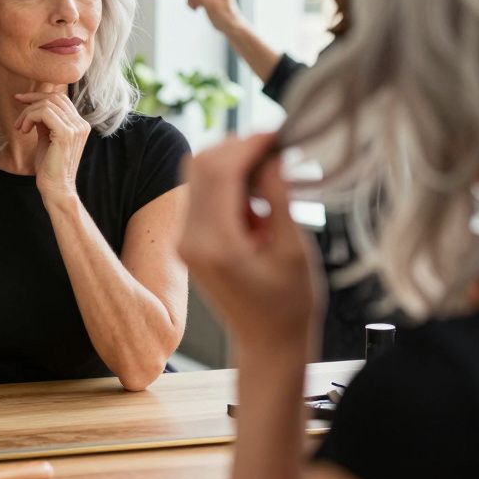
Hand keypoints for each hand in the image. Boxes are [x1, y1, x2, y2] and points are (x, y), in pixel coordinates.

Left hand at [13, 91, 90, 199]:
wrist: (56, 188)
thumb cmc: (50, 168)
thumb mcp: (47, 138)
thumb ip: (45, 122)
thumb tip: (34, 105)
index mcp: (79, 124)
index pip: (60, 99)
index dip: (39, 96)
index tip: (20, 100)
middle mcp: (81, 124)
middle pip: (55, 97)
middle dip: (32, 101)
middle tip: (18, 118)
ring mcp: (75, 128)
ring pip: (47, 104)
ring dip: (28, 112)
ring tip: (20, 128)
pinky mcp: (66, 134)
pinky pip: (44, 112)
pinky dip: (29, 117)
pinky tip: (24, 130)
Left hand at [178, 133, 323, 347]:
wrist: (267, 343)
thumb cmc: (288, 306)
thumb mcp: (293, 250)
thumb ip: (279, 198)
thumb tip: (272, 154)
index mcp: (215, 243)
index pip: (221, 171)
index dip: (250, 144)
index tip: (278, 134)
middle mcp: (190, 238)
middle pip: (202, 164)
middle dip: (239, 147)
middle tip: (277, 146)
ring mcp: (185, 238)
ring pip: (199, 173)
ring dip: (233, 161)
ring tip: (272, 170)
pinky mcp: (190, 238)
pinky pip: (202, 192)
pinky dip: (228, 180)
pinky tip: (258, 193)